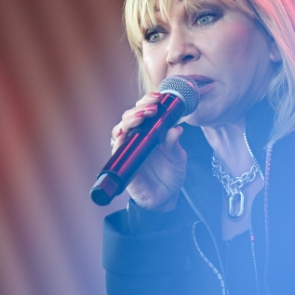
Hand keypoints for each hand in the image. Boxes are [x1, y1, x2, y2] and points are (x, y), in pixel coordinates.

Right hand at [111, 92, 185, 210]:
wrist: (167, 198)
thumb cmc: (171, 175)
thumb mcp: (178, 157)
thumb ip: (175, 144)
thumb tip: (177, 129)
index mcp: (149, 133)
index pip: (143, 112)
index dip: (147, 102)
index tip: (159, 97)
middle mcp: (136, 139)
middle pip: (129, 117)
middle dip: (139, 108)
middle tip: (153, 106)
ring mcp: (128, 150)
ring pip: (120, 129)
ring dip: (130, 120)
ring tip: (142, 116)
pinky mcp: (123, 164)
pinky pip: (117, 149)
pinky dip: (119, 139)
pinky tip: (124, 132)